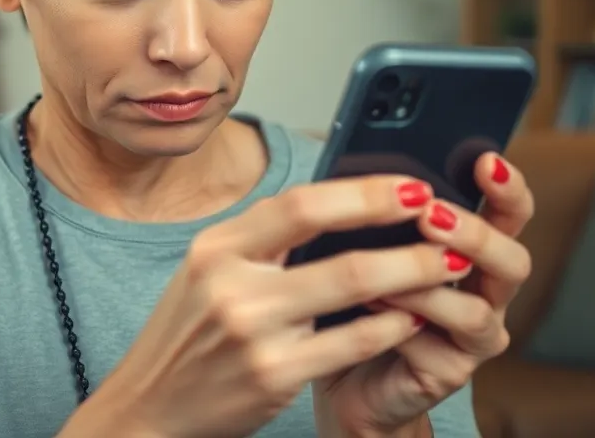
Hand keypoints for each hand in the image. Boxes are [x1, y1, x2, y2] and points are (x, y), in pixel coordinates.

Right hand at [67, 175, 461, 437]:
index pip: (299, 203)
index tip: (408, 185)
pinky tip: (413, 319)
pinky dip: (390, 327)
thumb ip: (262, 240)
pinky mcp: (273, 375)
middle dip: (400, 227)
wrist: (148, 409)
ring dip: (411, 274)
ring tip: (446, 266)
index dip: (361, 191)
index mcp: (217, 247)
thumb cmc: (189, 336)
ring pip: (351, 289)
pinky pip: (349, 343)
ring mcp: (253, 331)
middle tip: (446, 219)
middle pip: (333, 243)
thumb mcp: (208, 272)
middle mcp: (231, 283)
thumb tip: (337, 202)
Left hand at [317, 152, 534, 436]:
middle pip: (515, 262)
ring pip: (477, 310)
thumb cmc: (357, 296)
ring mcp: (475, 336)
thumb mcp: (371, 245)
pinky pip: (434, 345)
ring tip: (381, 270)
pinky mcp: (451, 373)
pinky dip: (400, 322)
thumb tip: (377, 176)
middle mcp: (488, 293)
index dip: (508, 188)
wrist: (338, 366)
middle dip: (476, 235)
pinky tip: (367, 307)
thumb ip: (388, 216)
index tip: (486, 161)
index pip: (509, 213)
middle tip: (431, 216)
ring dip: (426, 285)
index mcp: (475, 250)